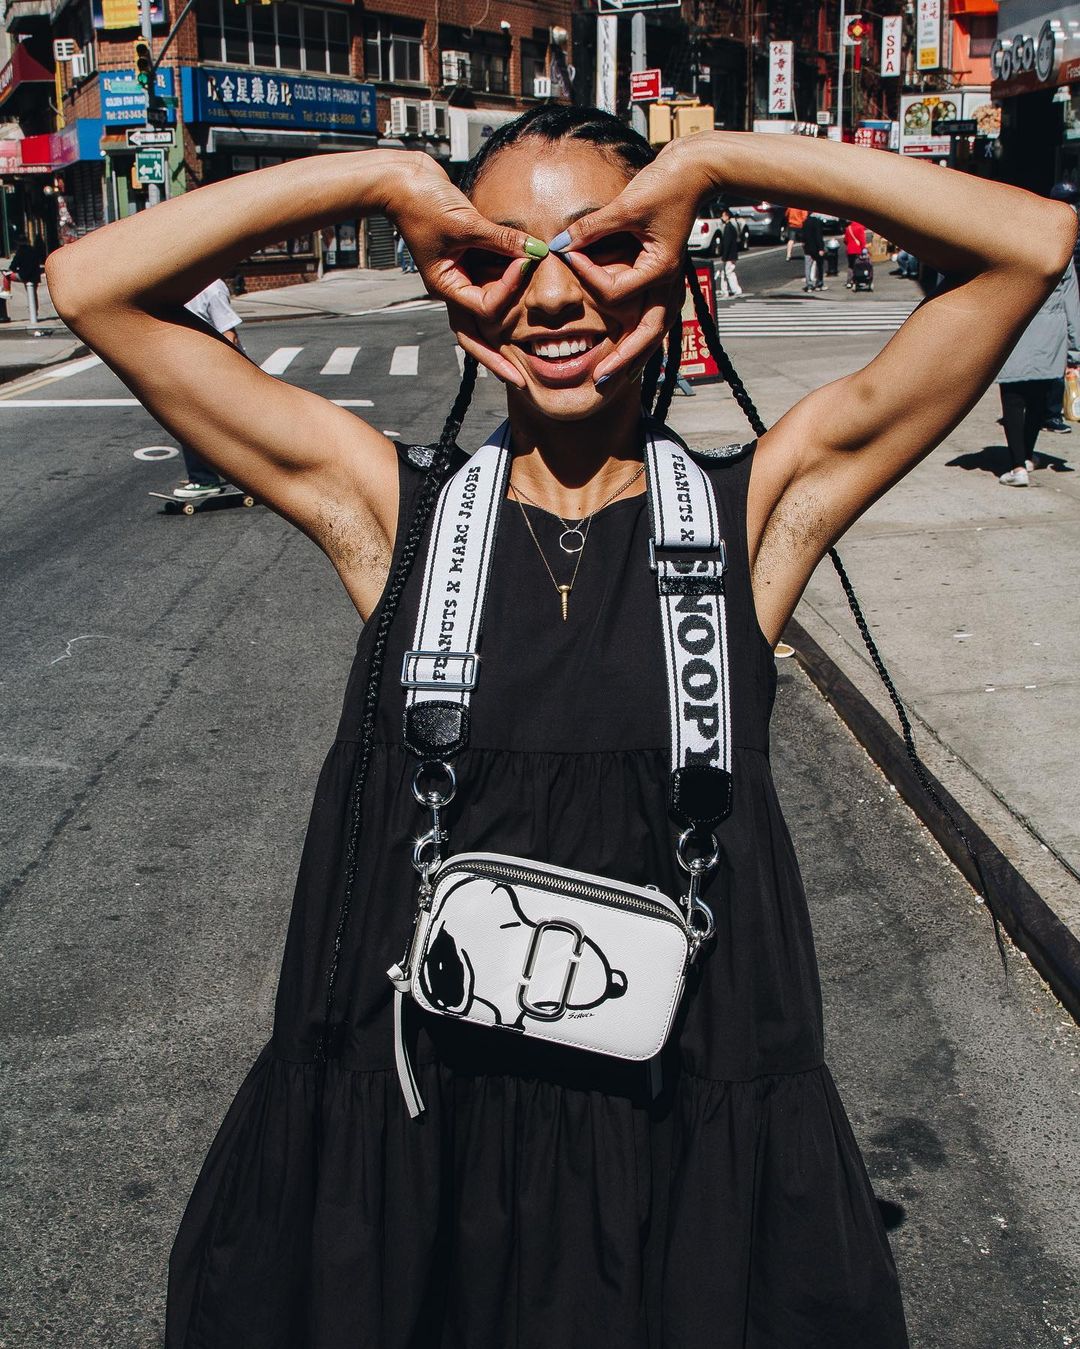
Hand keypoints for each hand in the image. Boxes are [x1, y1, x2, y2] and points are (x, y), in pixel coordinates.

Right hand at [385, 155, 547, 384]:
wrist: (403, 182)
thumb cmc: (425, 201)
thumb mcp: (465, 222)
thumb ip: (501, 239)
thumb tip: (537, 251)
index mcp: (446, 286)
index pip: (485, 306)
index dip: (509, 288)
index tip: (526, 262)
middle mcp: (452, 289)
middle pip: (474, 338)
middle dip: (496, 361)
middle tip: (520, 382)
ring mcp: (457, 280)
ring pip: (479, 321)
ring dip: (498, 342)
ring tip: (518, 364)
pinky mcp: (463, 265)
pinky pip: (484, 292)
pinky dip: (501, 300)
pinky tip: (516, 317)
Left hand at [539, 138, 712, 381]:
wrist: (695, 172)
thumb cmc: (666, 184)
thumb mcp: (628, 205)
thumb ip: (592, 228)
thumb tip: (559, 245)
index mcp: (660, 269)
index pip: (616, 291)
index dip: (588, 277)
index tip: (568, 258)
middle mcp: (669, 284)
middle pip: (646, 335)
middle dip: (622, 360)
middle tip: (598, 380)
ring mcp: (671, 285)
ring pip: (655, 334)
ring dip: (634, 357)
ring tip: (614, 376)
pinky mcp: (668, 281)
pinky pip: (655, 319)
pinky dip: (641, 338)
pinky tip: (628, 352)